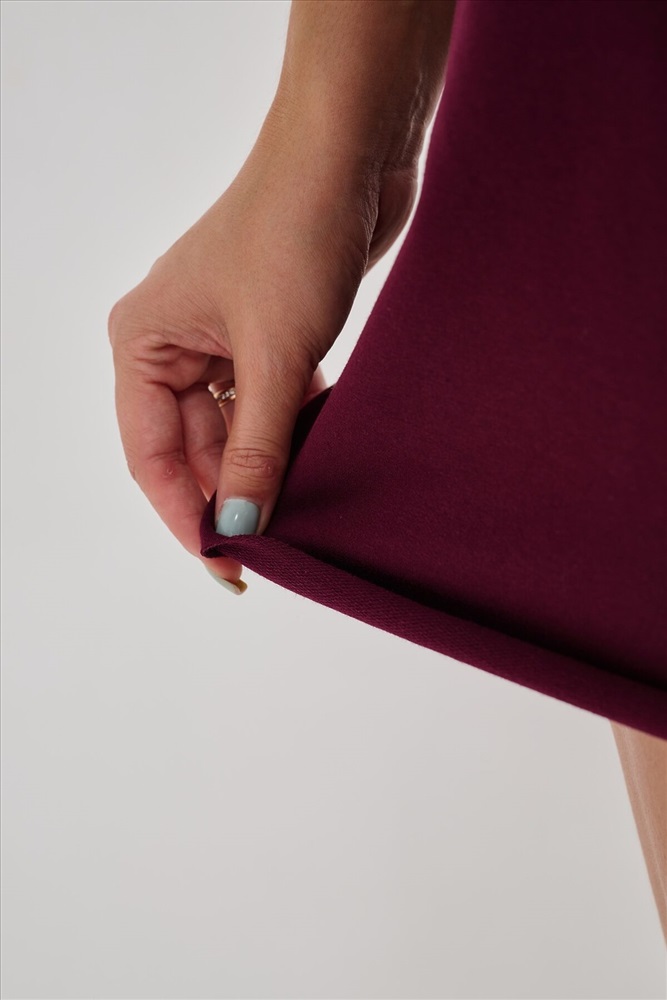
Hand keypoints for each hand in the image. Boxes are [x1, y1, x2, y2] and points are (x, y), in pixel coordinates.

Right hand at [108, 114, 417, 586]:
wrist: (353, 151)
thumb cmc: (296, 231)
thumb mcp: (275, 354)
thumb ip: (258, 446)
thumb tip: (243, 526)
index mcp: (142, 342)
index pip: (151, 456)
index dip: (188, 517)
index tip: (228, 569)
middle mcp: (171, 342)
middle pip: (192, 448)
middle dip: (234, 495)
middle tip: (277, 549)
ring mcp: (220, 338)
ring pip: (235, 429)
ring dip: (269, 466)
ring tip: (303, 511)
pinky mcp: (267, 332)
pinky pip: (269, 403)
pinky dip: (294, 431)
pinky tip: (321, 458)